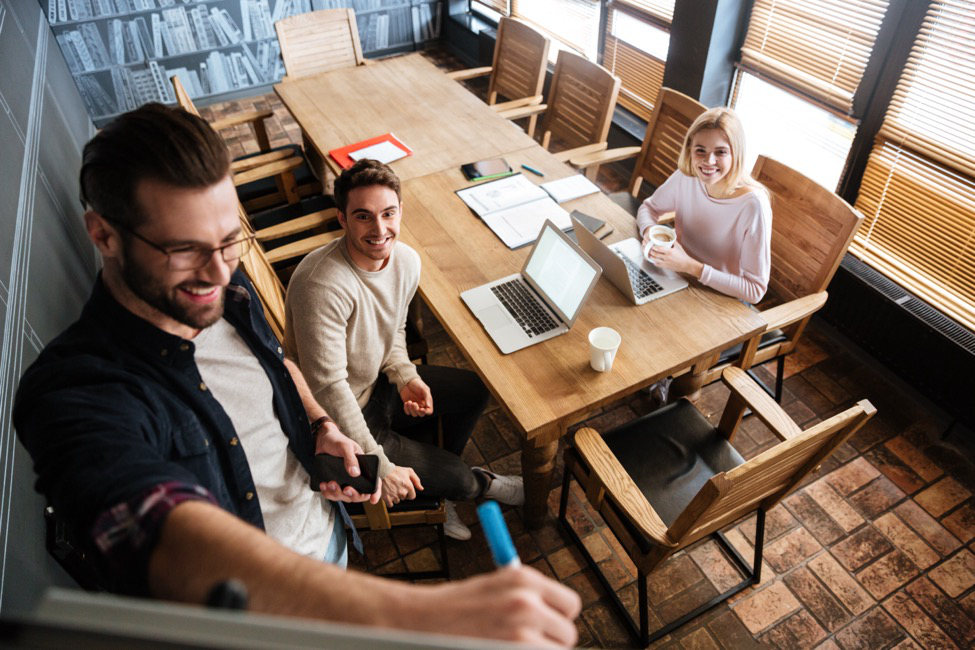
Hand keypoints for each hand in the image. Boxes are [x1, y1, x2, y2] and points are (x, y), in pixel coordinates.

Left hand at [315, 422, 381, 504]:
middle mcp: (356, 477)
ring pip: (345, 497)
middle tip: (345, 489)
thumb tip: (355, 474)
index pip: (374, 482)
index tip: (372, 500)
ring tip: (329, 483)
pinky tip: (323, 485)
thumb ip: (351, 459)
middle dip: (352, 495)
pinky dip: (328, 493)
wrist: (323, 440)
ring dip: (337, 494)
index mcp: (364, 467)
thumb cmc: (337, 440)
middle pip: (359, 494)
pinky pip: (333, 494)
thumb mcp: (345, 446)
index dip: (375, 492)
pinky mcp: (335, 483)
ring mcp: (345, 481)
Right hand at [381, 466, 422, 505]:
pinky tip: (388, 494)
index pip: (412, 497)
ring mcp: (394, 495)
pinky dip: (389, 501)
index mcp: (409, 486)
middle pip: (404, 498)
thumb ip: (417, 480)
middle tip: (397, 486)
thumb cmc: (396, 470)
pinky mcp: (387, 498)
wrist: (383, 470)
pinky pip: (390, 505)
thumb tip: (421, 488)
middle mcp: (402, 492)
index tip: (405, 490)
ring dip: (395, 497)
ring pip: (397, 501)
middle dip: (401, 494)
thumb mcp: (409, 471)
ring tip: (392, 489)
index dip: (409, 494)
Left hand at [399, 378, 432, 416]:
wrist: (407, 381)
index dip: (426, 412)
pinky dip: (406, 409)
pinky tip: (406, 402)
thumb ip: (428, 398)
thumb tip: (428, 407)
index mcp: (427, 402)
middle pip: (421, 414)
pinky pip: (408, 412)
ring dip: (411, 409)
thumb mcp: (424, 389)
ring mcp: (415, 406)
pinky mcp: (408, 406)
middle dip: (417, 410)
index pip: (429, 411)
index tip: (421, 409)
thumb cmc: (418, 384)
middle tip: (414, 403)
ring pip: (414, 414)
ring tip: (409, 401)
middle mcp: (421, 405)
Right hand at [416, 565, 580, 646]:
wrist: (420, 621)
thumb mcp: (494, 586)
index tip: (547, 626)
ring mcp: (520, 631)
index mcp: (524, 578)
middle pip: (567, 634)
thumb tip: (555, 617)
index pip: (570, 604)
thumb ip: (527, 597)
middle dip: (550, 642)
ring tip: (509, 648)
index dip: (558, 618)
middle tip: (524, 643)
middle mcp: (526, 601)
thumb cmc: (455, 607)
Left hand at [646, 240, 703, 277]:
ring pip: (655, 260)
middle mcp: (667, 257)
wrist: (686, 264)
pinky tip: (653, 259)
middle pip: (655, 254)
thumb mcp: (678, 246)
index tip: (652, 245)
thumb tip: (671, 234)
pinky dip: (654, 262)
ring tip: (649, 253)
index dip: (654, 247)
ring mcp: (665, 263)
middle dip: (651, 251)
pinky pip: (657, 264)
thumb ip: (673, 241)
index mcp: (670, 252)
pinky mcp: (665, 267)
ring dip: (651, 256)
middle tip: (648, 248)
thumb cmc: (683, 255)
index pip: (659, 249)